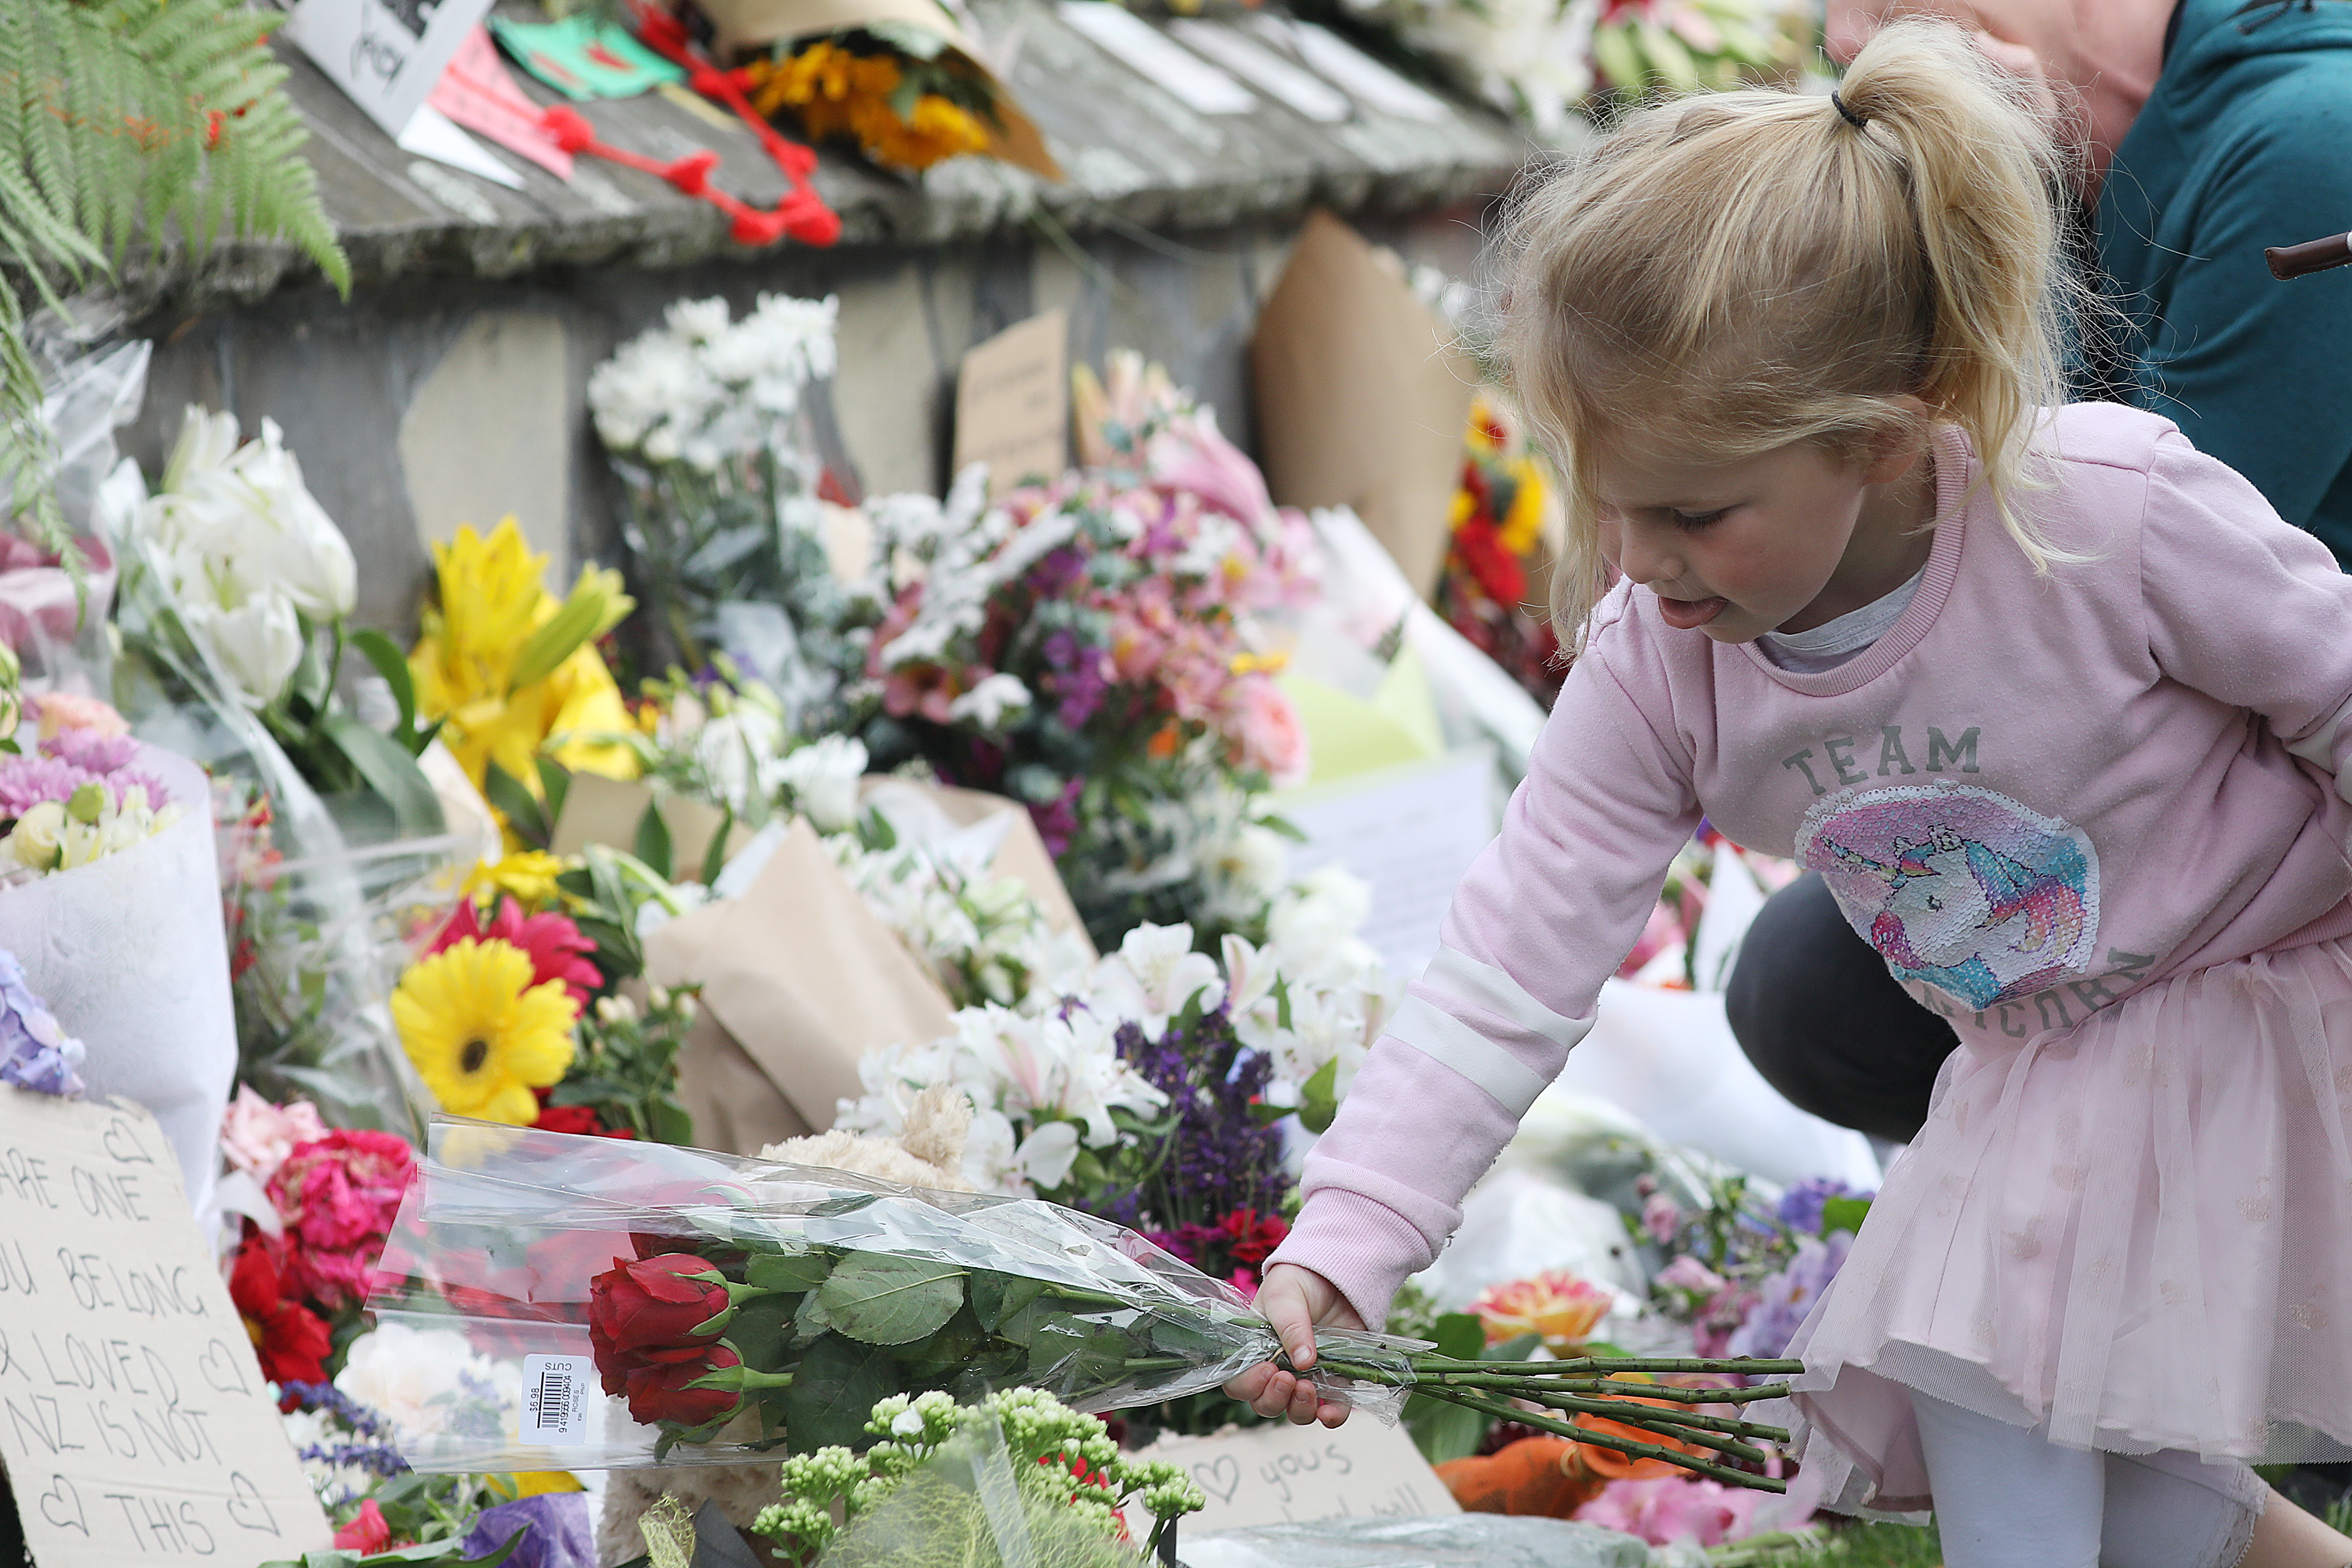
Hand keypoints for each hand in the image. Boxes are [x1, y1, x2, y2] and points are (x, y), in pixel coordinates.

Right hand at [1222, 1263, 1364, 1426]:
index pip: (1239, 1382)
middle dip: (1273, 1399)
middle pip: (1264, 1404)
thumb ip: (1290, 1325)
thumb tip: (1303, 1361)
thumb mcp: (1285, 1295)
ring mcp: (1306, 1378)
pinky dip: (1331, 1416)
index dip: (1250, 1385)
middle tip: (1286, 1378)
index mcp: (1254, 1351)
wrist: (1334, 1275)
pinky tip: (1329, 1413)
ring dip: (1299, 1409)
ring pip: (1295, 1413)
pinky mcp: (1335, 1379)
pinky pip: (1332, 1410)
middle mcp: (1277, 1370)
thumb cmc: (1297, 1282)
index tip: (1268, 1369)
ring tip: (1308, 1388)